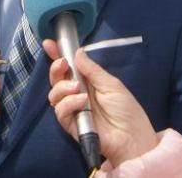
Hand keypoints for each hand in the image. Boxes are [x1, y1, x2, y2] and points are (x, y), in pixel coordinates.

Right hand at [44, 40, 158, 165]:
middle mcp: (77, 94)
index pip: (69, 68)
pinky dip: (68, 104)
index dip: (57, 55)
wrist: (132, 137)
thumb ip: (92, 70)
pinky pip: (60, 111)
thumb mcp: (111, 84)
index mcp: (88, 82)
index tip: (49, 44)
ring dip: (63, 88)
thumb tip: (77, 52)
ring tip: (78, 89)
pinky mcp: (71, 124)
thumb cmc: (126, 109)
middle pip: (57, 80)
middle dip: (56, 69)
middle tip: (63, 64)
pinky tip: (82, 102)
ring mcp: (73, 110)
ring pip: (54, 95)